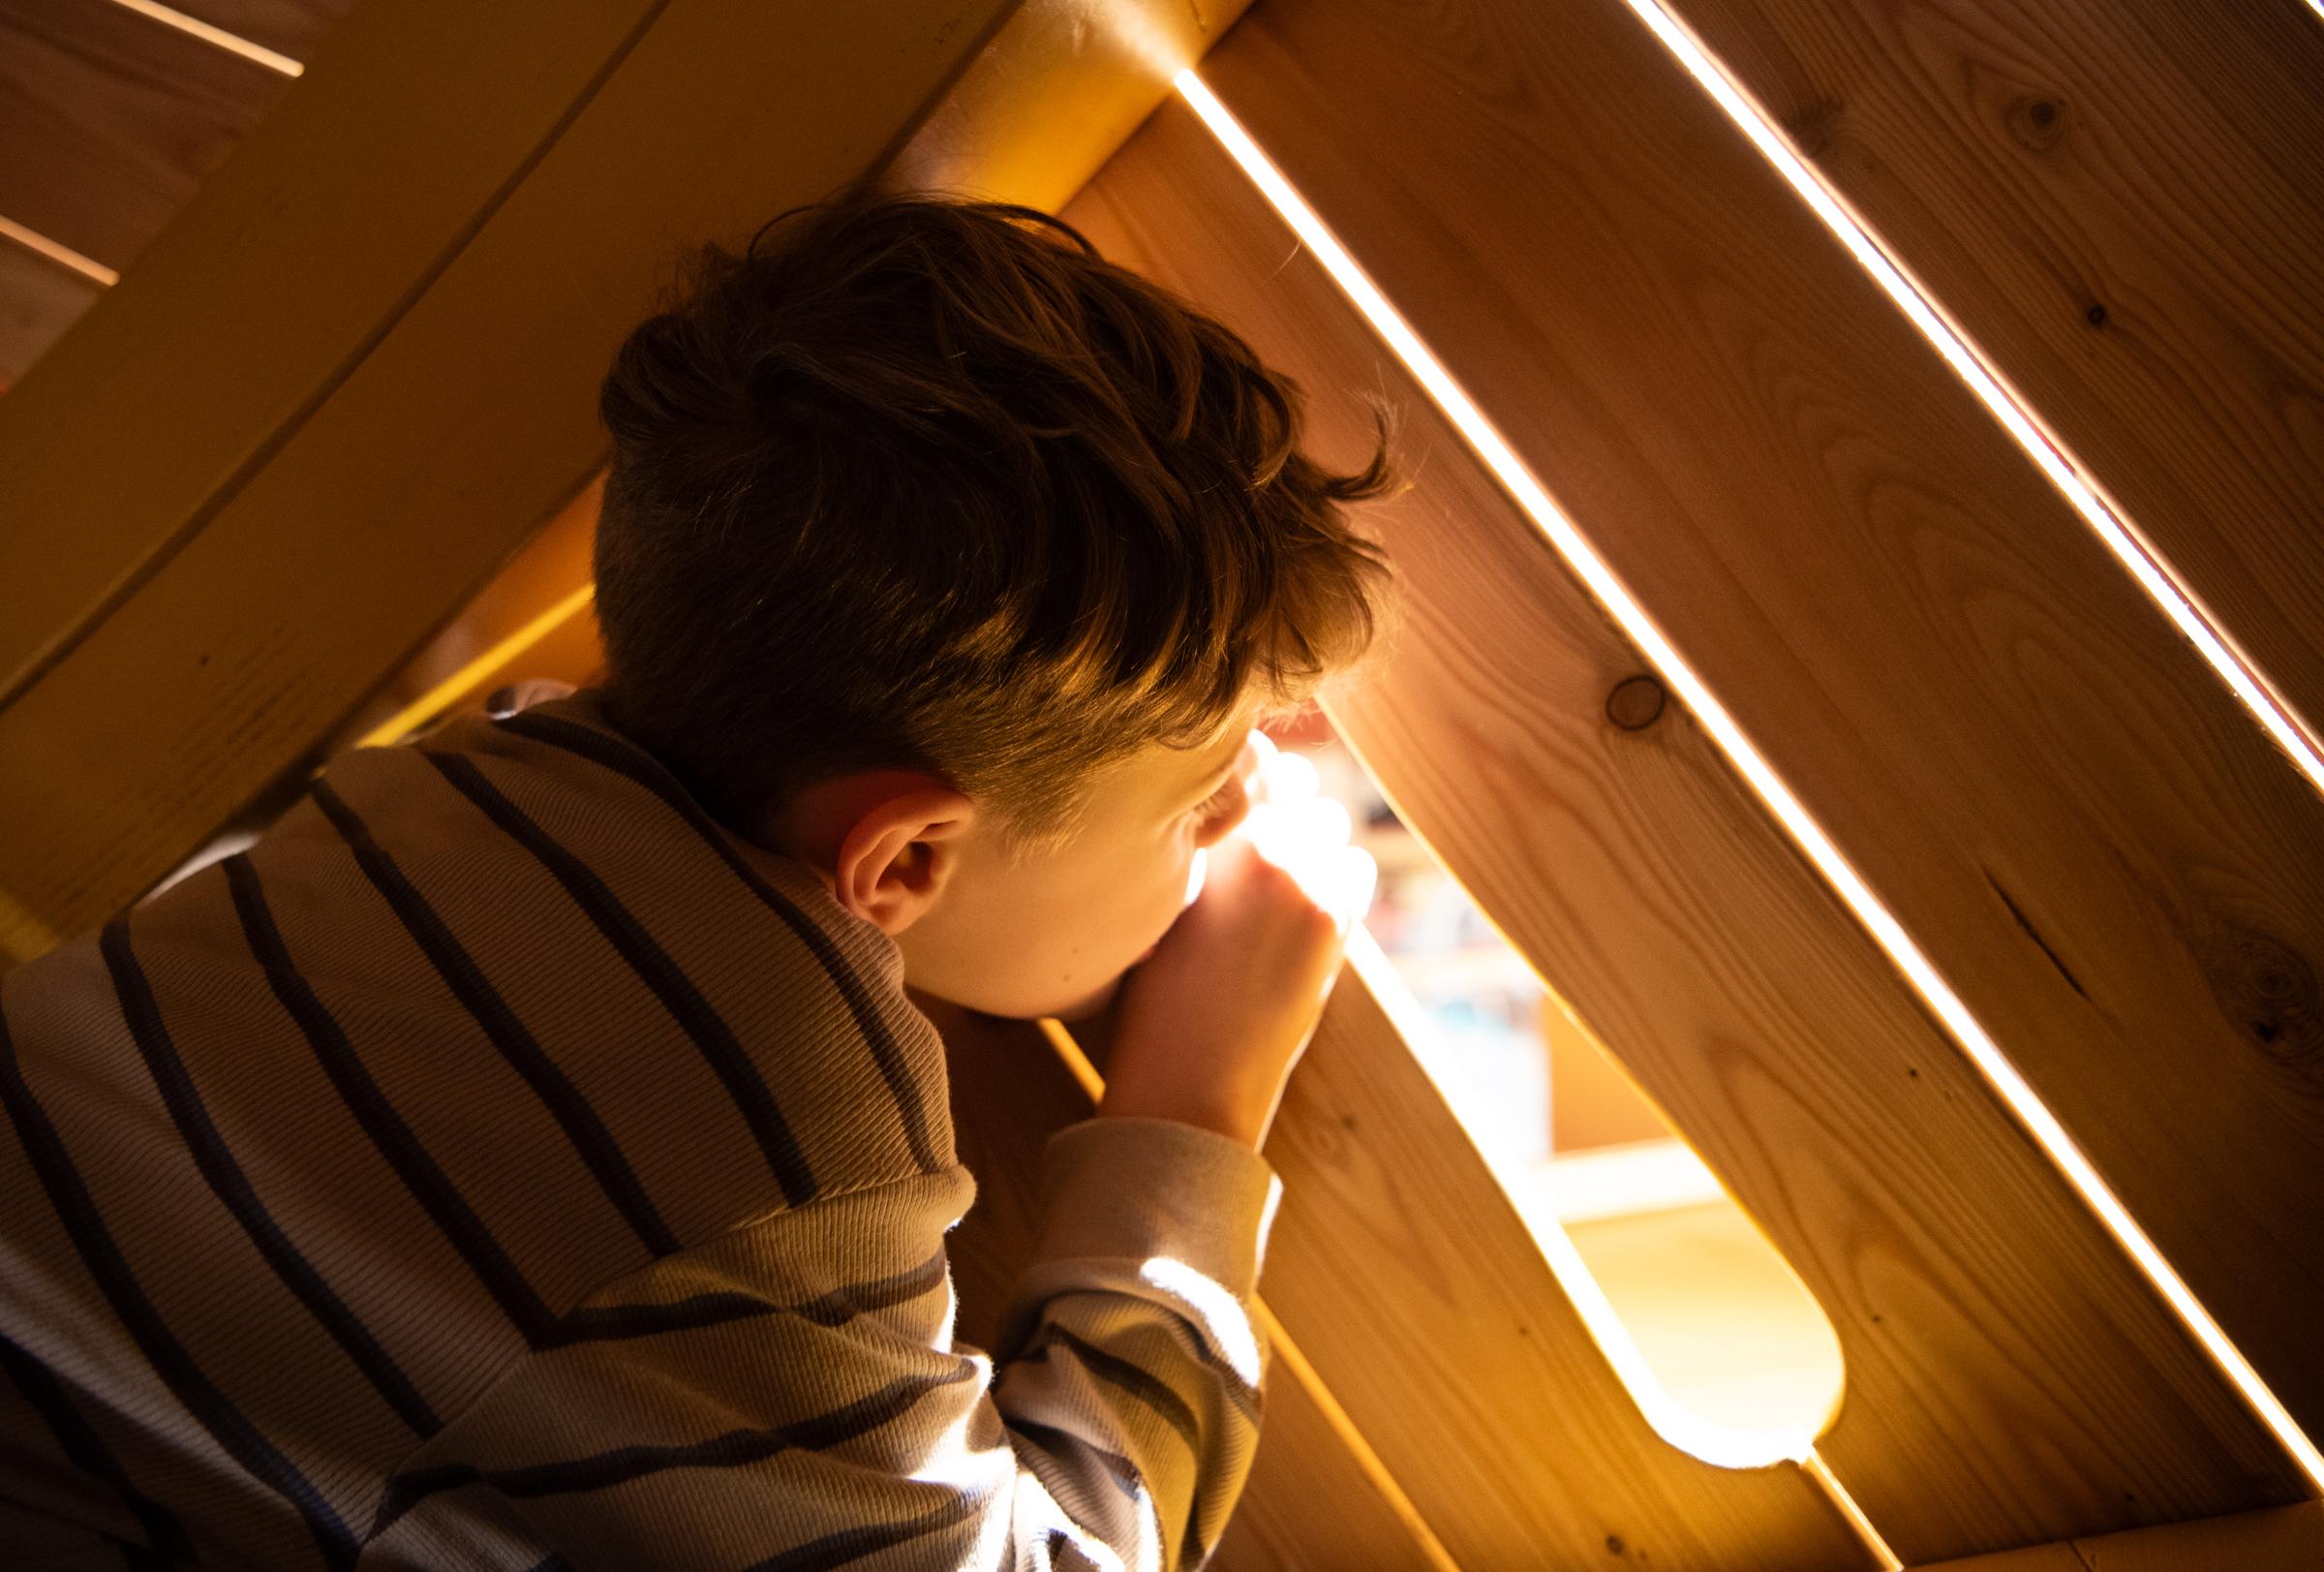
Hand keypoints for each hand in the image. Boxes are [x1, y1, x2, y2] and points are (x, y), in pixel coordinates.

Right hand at [1096, 738, 1376, 1148]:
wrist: (1190, 1082)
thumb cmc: (1153, 997)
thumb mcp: (1158, 901)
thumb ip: (1195, 844)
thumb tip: (1229, 800)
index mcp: (1208, 836)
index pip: (1251, 758)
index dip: (1249, 770)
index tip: (1244, 789)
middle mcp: (1264, 847)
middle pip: (1300, 784)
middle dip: (1287, 804)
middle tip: (1264, 840)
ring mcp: (1309, 883)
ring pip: (1332, 824)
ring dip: (1315, 841)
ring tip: (1282, 882)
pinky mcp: (1338, 923)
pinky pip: (1356, 868)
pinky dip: (1341, 878)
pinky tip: (1309, 909)